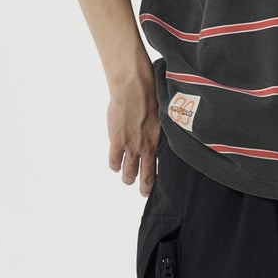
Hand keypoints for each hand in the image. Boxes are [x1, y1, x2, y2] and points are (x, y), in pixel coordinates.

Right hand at [106, 74, 161, 193]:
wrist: (133, 86)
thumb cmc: (150, 94)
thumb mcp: (163, 116)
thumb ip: (160, 130)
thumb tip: (162, 136)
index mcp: (160, 140)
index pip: (160, 166)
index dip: (158, 177)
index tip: (158, 183)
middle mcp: (146, 147)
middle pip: (145, 176)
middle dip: (144, 187)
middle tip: (143, 191)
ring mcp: (131, 145)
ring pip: (128, 172)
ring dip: (128, 178)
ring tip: (128, 179)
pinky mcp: (117, 140)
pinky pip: (114, 161)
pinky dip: (114, 166)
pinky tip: (115, 165)